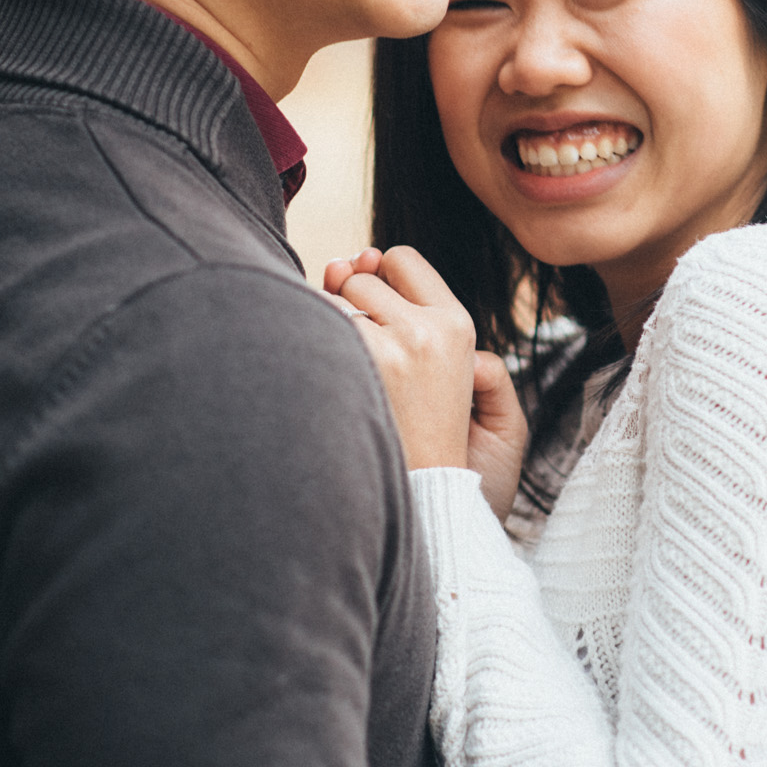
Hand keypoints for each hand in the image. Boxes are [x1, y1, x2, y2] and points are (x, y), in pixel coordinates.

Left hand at [325, 250, 528, 517]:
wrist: (432, 510)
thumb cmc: (431, 444)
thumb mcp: (455, 373)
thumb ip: (410, 309)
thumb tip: (356, 257)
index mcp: (459, 326)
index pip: (401, 260)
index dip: (378, 280)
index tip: (372, 315)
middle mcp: (429, 330)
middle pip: (359, 277)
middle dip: (348, 306)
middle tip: (361, 360)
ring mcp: (393, 350)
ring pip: (333, 302)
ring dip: (327, 332)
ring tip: (349, 380)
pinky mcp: (360, 372)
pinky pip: (316, 331)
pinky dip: (308, 351)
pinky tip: (325, 387)